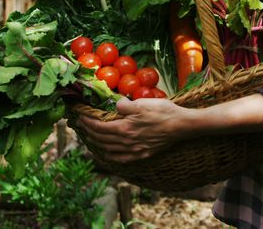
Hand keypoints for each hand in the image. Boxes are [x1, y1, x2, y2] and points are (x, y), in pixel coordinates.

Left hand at [74, 97, 191, 163]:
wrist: (182, 125)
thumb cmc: (163, 112)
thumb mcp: (141, 103)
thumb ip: (123, 105)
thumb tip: (114, 106)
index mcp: (124, 129)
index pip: (99, 127)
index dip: (88, 122)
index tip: (80, 117)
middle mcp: (127, 142)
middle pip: (102, 139)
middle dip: (90, 132)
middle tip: (83, 126)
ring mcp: (135, 150)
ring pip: (110, 150)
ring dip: (98, 144)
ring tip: (92, 138)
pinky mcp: (143, 154)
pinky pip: (121, 158)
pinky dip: (111, 156)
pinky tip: (109, 153)